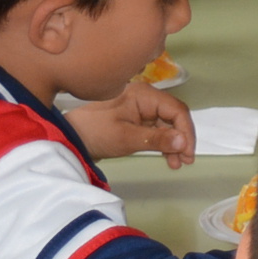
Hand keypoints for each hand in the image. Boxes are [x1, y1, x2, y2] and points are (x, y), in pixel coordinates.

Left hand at [74, 82, 196, 167]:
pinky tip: (168, 158)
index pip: (176, 110)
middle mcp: (145, 98)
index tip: (188, 152)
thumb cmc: (96, 133)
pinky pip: (156, 130)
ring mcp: (140, 109)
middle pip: (174, 116)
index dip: (186, 131)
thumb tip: (184, 142)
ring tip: (177, 163)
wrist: (69, 137)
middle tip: (186, 160)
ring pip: (167, 125)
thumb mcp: (127, 138)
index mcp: (144, 95)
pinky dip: (163, 143)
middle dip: (182, 138)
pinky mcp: (135, 119)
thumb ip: (157, 139)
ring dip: (174, 143)